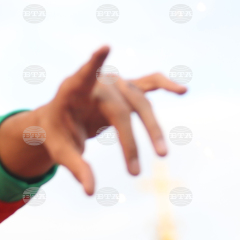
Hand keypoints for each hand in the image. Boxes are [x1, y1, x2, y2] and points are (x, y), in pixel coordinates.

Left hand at [35, 45, 187, 195]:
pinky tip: (183, 90)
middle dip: (129, 143)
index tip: (104, 48)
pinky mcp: (127, 89)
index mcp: (73, 91)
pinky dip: (165, 85)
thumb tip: (90, 192)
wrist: (58, 119)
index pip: (84, 75)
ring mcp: (115, 84)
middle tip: (134, 173)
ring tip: (163, 155)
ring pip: (140, 103)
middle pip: (121, 110)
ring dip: (152, 130)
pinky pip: (150, 83)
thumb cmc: (56, 133)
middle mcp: (98, 83)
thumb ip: (75, 168)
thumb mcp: (60, 152)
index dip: (94, 63)